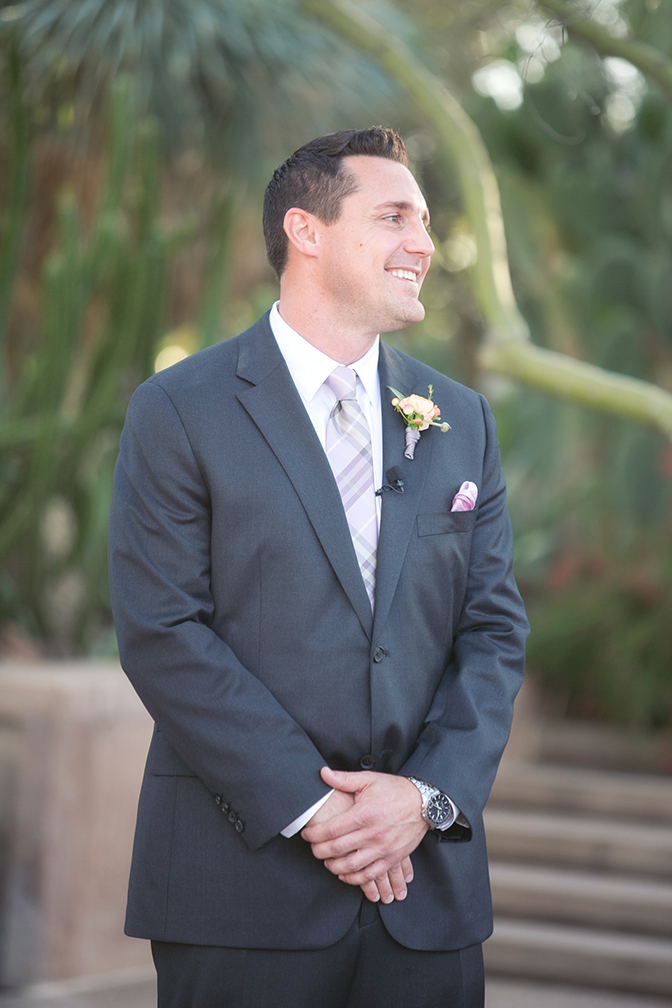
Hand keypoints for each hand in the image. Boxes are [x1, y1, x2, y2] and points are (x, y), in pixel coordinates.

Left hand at [301, 767, 427, 889]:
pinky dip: (354, 878)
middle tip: (313, 849)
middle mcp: (373, 834)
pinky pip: (369, 875)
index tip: (306, 834)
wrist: (423, 803)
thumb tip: (323, 773)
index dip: (314, 834)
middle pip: (337, 849)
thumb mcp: (368, 780)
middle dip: (319, 851)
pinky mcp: (392, 859)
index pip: (331, 830)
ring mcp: (383, 849)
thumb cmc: (394, 790)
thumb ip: (344, 779)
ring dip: (333, 866)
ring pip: (351, 866)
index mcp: (364, 814)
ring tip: (326, 861)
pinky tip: (345, 873)